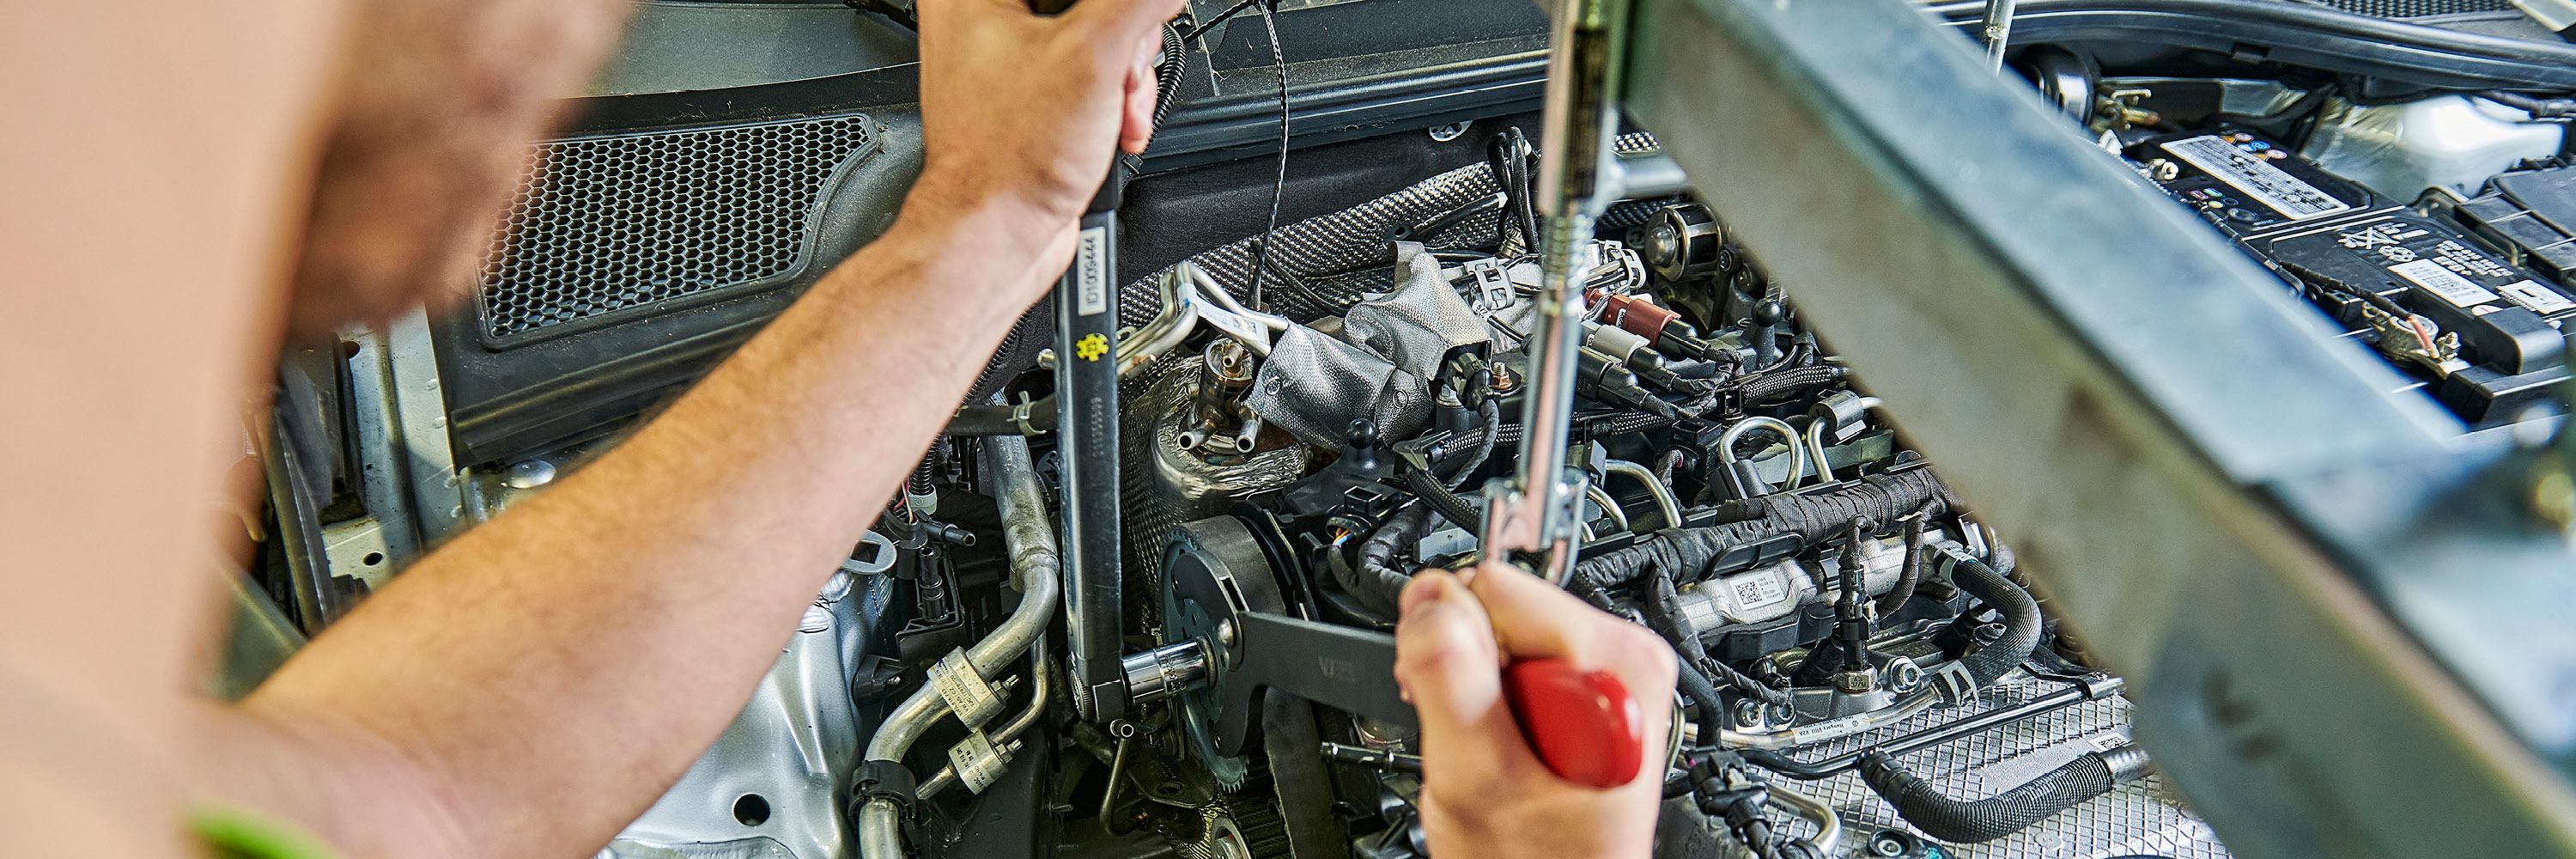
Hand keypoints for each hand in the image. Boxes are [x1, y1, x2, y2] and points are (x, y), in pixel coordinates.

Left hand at [910, 0, 1181, 244]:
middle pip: (1094, 2)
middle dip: (1126, 43)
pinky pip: (1093, 69)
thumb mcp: (1094, 58)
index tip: (1134, 25)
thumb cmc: (1009, 161)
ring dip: (1127, 76)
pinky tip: (1114, 122)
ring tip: (1118, 109)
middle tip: (1120, 75)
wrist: (1000, 235)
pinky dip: (1115, 96)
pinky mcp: (1035, 92)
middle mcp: (985, 16)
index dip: (1115, 7)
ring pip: (1101, 34)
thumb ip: (1137, 3)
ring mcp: (1011, 57)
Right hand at [1393, 563, 1677, 858]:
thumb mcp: (1479, 778)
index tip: (1454, 703)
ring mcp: (1606, 673)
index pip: (1496, 589)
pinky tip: (1503, 747)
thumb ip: (1451, 682)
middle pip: (1500, 609)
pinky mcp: (1586, 689)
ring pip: (1500, 635)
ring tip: (1493, 752)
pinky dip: (1490, 703)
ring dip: (1475, 692)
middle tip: (1473, 741)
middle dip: (1465, 671)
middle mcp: (1622, 656)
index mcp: (1618, 661)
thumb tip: (1430, 599)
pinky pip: (1514, 663)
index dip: (1451, 645)